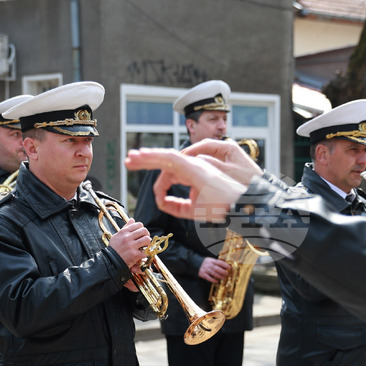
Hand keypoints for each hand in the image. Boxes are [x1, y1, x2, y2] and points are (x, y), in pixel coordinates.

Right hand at [108, 219, 150, 269]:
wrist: (110, 262)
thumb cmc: (114, 249)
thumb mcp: (117, 236)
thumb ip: (125, 227)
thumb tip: (132, 219)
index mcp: (123, 232)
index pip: (138, 224)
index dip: (142, 228)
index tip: (141, 233)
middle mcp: (127, 238)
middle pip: (144, 231)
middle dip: (147, 235)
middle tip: (145, 239)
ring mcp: (131, 246)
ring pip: (147, 239)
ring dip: (148, 243)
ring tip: (145, 246)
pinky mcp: (135, 255)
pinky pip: (146, 251)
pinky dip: (147, 252)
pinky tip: (144, 253)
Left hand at [124, 148, 246, 221]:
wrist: (237, 208)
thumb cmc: (221, 208)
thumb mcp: (192, 210)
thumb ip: (176, 206)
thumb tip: (160, 202)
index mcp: (193, 175)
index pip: (170, 174)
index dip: (159, 185)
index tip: (157, 198)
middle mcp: (192, 166)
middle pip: (164, 160)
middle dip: (145, 160)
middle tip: (128, 160)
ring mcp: (192, 164)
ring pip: (164, 157)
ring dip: (146, 156)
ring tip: (131, 158)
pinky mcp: (192, 166)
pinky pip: (170, 159)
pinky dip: (155, 156)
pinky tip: (142, 156)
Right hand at [184, 139, 262, 184]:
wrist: (260, 189)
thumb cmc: (248, 180)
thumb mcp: (229, 172)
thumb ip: (213, 164)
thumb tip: (197, 158)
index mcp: (228, 147)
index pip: (205, 144)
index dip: (191, 150)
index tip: (181, 156)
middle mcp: (226, 149)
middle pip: (204, 148)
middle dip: (191, 154)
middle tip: (179, 161)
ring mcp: (226, 156)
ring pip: (206, 156)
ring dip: (195, 160)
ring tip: (184, 167)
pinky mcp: (225, 164)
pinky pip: (210, 163)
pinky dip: (201, 166)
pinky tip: (194, 173)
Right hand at [198, 257, 230, 283]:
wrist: (195, 263)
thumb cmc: (205, 262)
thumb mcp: (210, 260)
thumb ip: (217, 262)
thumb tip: (225, 265)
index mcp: (211, 260)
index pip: (219, 262)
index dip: (225, 265)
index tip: (229, 268)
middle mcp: (209, 265)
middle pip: (217, 268)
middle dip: (223, 271)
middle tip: (227, 274)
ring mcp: (205, 270)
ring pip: (213, 273)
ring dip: (219, 276)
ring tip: (223, 278)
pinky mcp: (203, 274)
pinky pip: (208, 278)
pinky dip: (213, 280)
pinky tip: (217, 281)